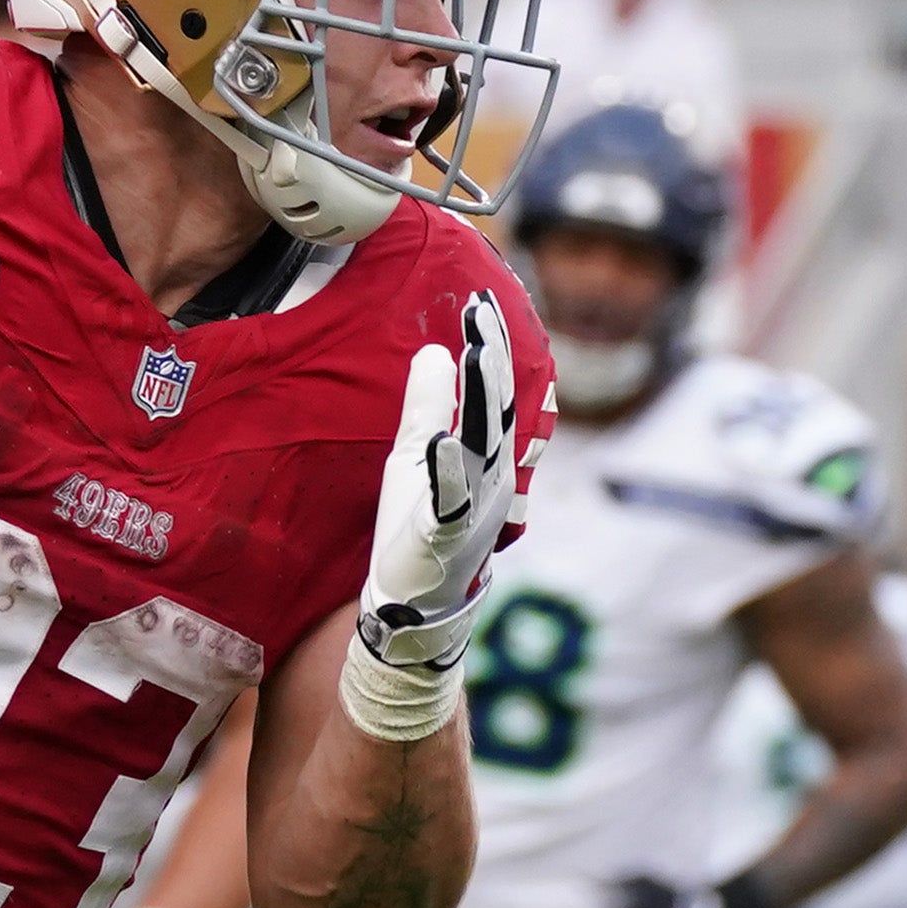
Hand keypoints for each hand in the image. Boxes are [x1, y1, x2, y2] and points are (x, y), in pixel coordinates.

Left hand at [340, 292, 523, 738]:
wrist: (412, 606)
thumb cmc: (414, 527)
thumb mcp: (414, 456)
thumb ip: (426, 407)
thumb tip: (433, 351)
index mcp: (482, 456)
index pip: (490, 394)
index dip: (488, 348)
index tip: (481, 302)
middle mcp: (489, 478)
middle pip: (494, 411)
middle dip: (491, 361)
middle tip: (484, 311)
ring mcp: (471, 508)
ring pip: (480, 447)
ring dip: (478, 400)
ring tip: (472, 354)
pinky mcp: (443, 537)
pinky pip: (449, 502)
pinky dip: (447, 472)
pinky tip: (440, 442)